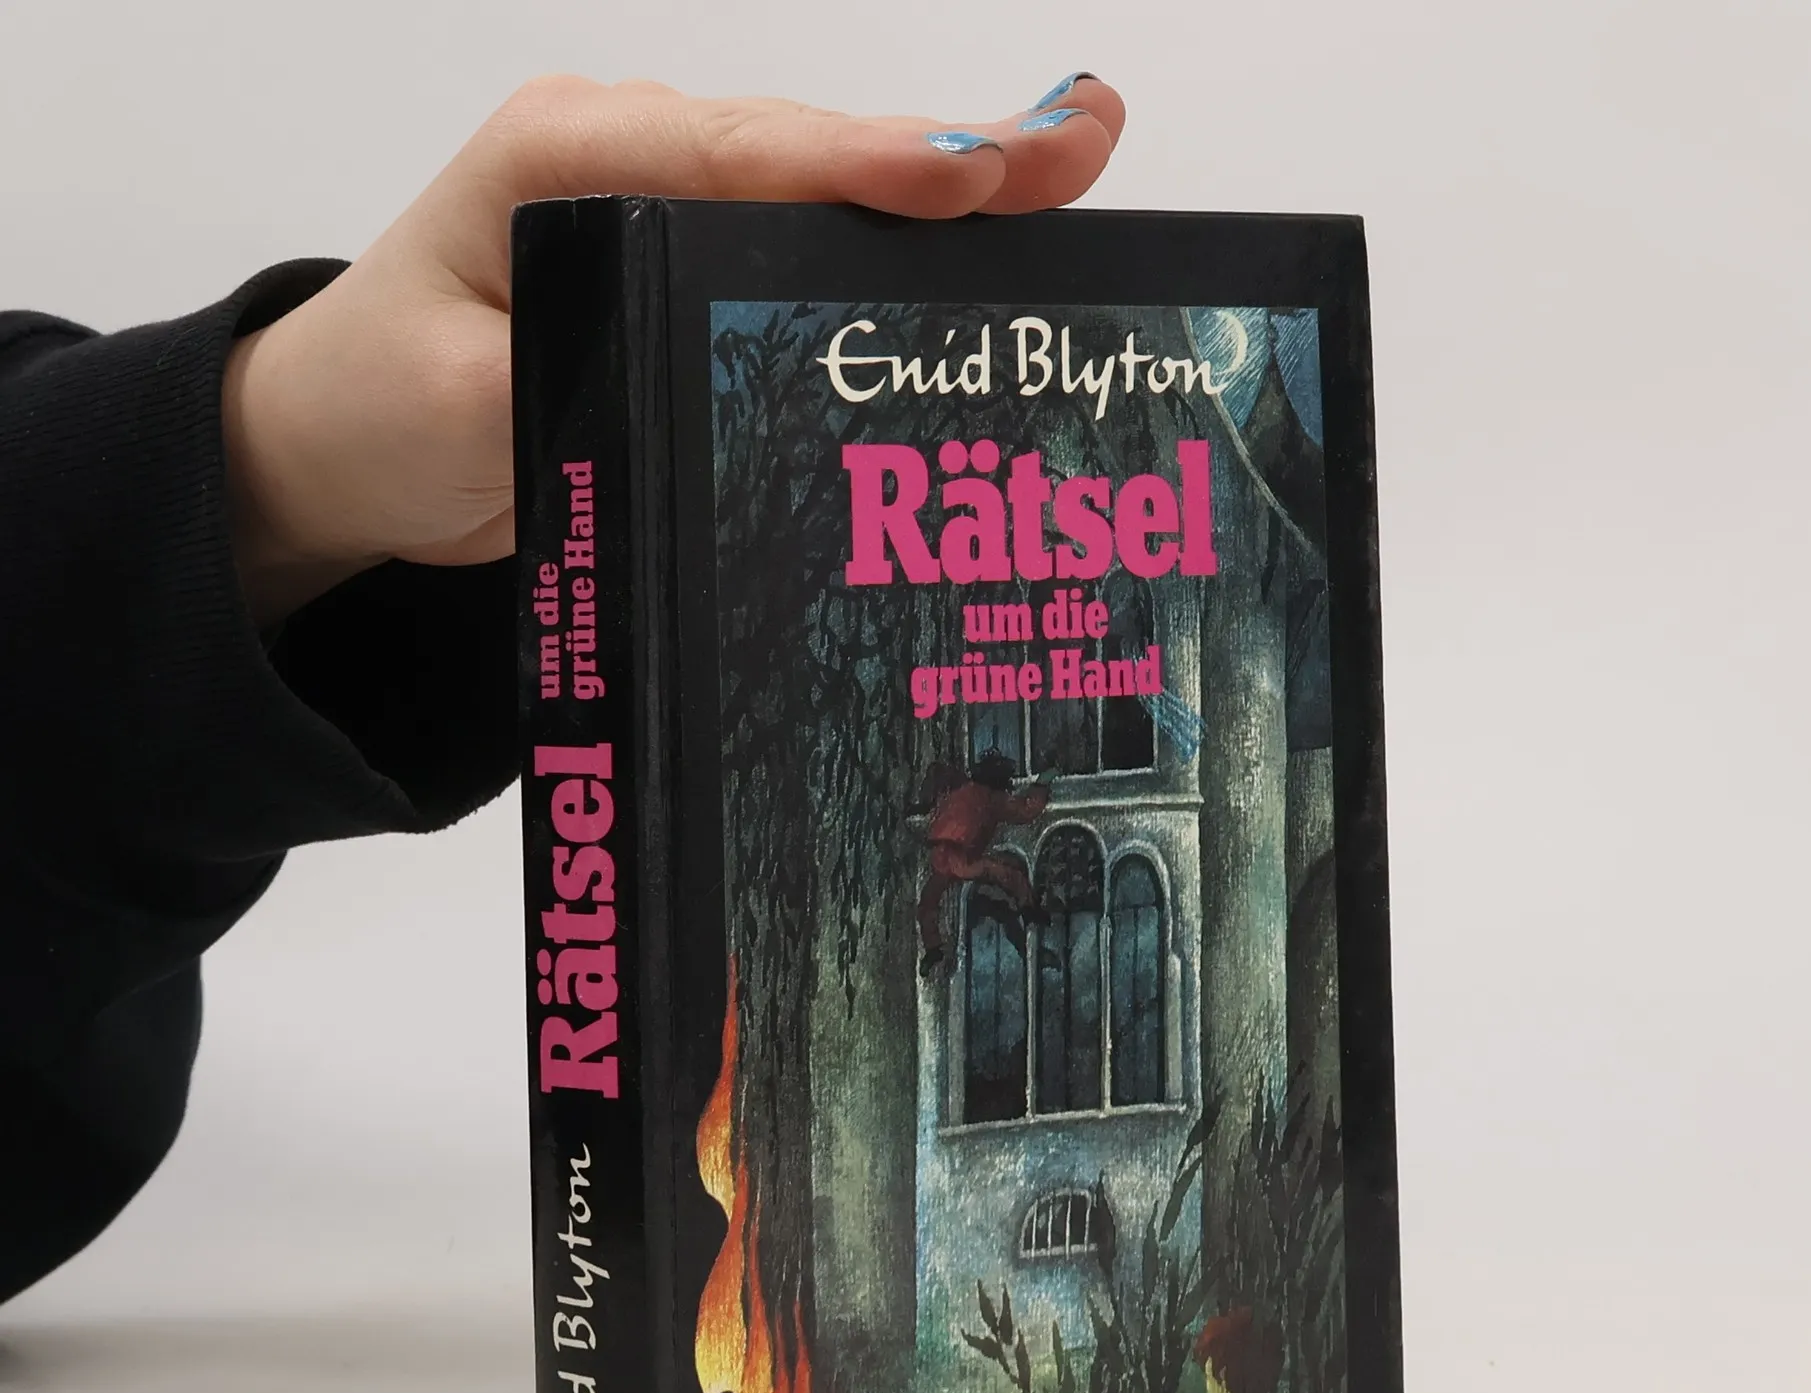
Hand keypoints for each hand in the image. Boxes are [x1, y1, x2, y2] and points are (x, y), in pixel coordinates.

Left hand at [223, 74, 1125, 621]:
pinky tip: (985, 272)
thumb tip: (680, 387)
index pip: (739, 153)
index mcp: (568, 161)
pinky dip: (898, 266)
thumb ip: (563, 389)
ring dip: (948, 201)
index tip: (970, 169)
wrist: (347, 444)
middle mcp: (633, 167)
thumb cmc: (381, 405)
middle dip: (951, 158)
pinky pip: (807, 263)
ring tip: (1071, 182)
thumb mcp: (455, 408)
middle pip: (811, 157)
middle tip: (1082, 148)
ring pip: (825, 201)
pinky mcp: (692, 283)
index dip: (862, 162)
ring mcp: (670, 221)